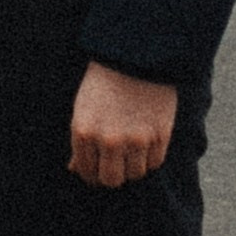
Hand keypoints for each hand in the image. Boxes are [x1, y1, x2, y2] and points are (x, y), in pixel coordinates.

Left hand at [67, 61, 175, 188]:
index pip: (87, 172)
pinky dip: (150, 158)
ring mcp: (136, 140)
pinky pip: (154, 163)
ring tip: (132, 150)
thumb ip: (80, 142)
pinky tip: (147, 144)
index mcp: (84, 132)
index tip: (98, 171)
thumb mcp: (83, 108)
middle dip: (112, 175)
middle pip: (111, 180)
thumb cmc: (104, 81)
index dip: (93, 175)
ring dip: (133, 166)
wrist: (136, 55)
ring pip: (135, 174)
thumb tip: (75, 169)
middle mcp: (109, 140)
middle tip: (116, 166)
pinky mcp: (160, 135)